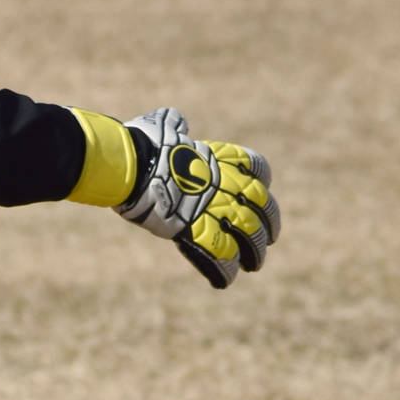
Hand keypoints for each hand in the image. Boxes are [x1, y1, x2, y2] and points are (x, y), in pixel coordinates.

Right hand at [116, 107, 278, 289]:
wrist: (129, 165)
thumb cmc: (140, 143)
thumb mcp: (161, 125)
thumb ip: (173, 124)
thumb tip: (174, 119)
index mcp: (218, 159)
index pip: (258, 168)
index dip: (261, 182)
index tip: (260, 193)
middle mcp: (224, 184)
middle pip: (262, 205)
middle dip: (270, 223)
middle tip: (269, 238)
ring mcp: (213, 209)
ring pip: (250, 234)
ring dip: (256, 251)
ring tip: (255, 264)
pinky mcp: (196, 231)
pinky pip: (220, 255)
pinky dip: (225, 270)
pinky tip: (226, 280)